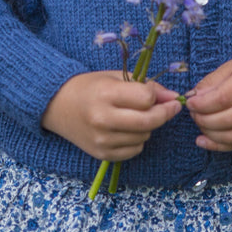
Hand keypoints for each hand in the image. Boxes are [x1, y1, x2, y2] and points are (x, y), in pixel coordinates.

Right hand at [42, 71, 182, 161]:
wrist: (57, 105)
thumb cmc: (90, 87)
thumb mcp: (116, 77)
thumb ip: (145, 87)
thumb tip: (174, 98)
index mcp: (105, 94)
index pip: (145, 99)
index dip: (158, 96)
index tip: (162, 95)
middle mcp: (102, 119)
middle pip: (148, 121)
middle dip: (164, 114)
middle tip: (170, 108)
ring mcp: (101, 140)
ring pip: (144, 136)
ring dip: (148, 126)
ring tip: (136, 115)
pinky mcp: (102, 154)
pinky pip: (134, 150)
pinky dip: (138, 140)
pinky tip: (128, 129)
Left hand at [186, 55, 231, 151]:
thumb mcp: (231, 67)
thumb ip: (211, 82)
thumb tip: (192, 98)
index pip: (223, 98)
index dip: (202, 104)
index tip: (190, 103)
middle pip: (227, 119)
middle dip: (203, 120)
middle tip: (193, 114)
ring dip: (209, 134)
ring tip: (199, 124)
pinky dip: (218, 146)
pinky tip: (203, 141)